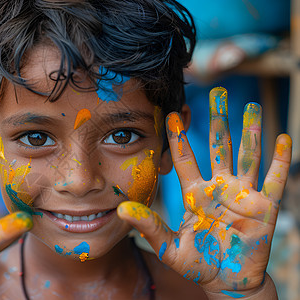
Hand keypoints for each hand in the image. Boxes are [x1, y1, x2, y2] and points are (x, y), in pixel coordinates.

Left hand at [118, 87, 290, 297]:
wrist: (226, 282)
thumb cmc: (197, 264)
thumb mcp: (168, 246)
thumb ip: (148, 225)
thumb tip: (120, 209)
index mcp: (195, 194)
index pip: (185, 158)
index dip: (179, 137)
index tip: (172, 114)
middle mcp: (219, 188)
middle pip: (218, 147)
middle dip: (218, 120)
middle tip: (217, 92)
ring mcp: (243, 195)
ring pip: (247, 156)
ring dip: (250, 131)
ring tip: (251, 106)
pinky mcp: (265, 208)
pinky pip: (274, 180)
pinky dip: (279, 160)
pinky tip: (281, 138)